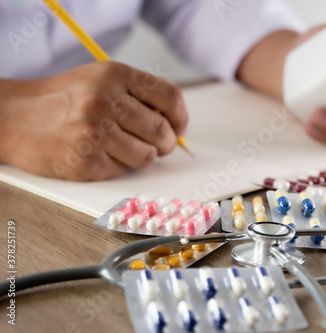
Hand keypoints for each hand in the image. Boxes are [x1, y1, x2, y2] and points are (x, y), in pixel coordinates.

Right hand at [0, 62, 187, 180]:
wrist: (14, 117)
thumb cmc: (63, 99)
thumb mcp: (101, 80)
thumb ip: (139, 96)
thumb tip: (176, 126)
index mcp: (115, 75)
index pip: (170, 97)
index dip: (180, 117)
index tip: (179, 128)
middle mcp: (106, 101)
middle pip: (162, 131)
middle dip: (166, 143)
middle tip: (158, 144)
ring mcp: (95, 133)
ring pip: (147, 156)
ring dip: (142, 156)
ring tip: (122, 147)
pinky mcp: (87, 161)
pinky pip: (124, 171)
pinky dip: (118, 166)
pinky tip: (99, 153)